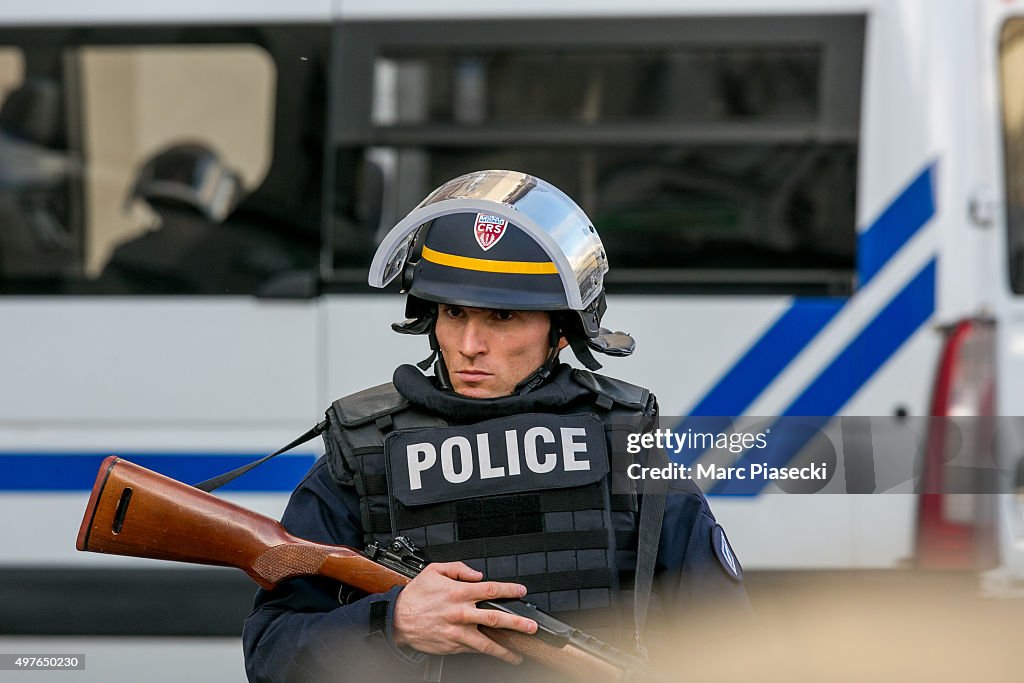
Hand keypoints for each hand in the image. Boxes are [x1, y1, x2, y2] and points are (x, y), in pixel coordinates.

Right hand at [392, 561, 537, 663]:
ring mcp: (457, 632)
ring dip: (504, 649)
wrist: (397, 619)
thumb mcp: (434, 570)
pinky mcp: (452, 646)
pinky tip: (495, 654)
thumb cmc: (415, 595)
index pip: (491, 590)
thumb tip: (477, 573)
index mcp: (458, 592)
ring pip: (486, 643)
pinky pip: (472, 650)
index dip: (509, 591)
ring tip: (517, 653)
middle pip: (495, 618)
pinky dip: (485, 653)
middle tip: (531, 627)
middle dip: (517, 623)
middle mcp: (461, 613)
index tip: (521, 592)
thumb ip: (458, 569)